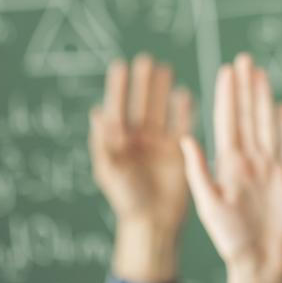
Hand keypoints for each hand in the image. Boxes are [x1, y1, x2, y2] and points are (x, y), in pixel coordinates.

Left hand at [89, 54, 192, 282]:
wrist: (154, 221)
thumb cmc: (126, 199)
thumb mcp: (109, 171)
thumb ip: (104, 142)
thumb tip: (97, 112)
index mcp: (119, 143)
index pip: (118, 108)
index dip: (119, 87)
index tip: (121, 65)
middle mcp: (139, 140)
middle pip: (141, 104)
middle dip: (143, 84)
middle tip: (147, 60)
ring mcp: (160, 144)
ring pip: (161, 110)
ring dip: (163, 91)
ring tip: (166, 69)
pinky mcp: (178, 151)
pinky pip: (182, 125)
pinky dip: (183, 110)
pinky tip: (184, 94)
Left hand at [180, 53, 281, 282]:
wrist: (263, 261)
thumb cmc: (232, 239)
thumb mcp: (209, 204)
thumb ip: (199, 171)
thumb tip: (184, 139)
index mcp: (228, 164)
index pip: (227, 120)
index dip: (227, 94)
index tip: (225, 70)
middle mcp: (249, 160)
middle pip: (248, 115)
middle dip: (245, 87)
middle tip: (244, 59)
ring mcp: (270, 167)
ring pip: (267, 123)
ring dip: (263, 98)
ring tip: (260, 74)